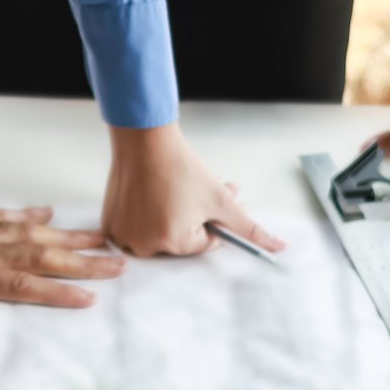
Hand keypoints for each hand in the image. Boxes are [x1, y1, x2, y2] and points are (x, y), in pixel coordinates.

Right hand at [102, 124, 284, 258]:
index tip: (216, 202)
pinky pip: (136, 228)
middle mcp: (144, 245)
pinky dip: (147, 215)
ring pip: (159, 234)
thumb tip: (278, 248)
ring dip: (173, 217)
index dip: (215, 222)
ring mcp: (123, 234)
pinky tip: (154, 193)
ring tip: (181, 191)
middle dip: (196, 219)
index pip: (204, 244)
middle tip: (205, 193)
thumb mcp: (221, 199)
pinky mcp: (110, 223)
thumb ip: (250, 229)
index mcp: (173, 242)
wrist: (144, 140)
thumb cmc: (181, 167)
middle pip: (181, 240)